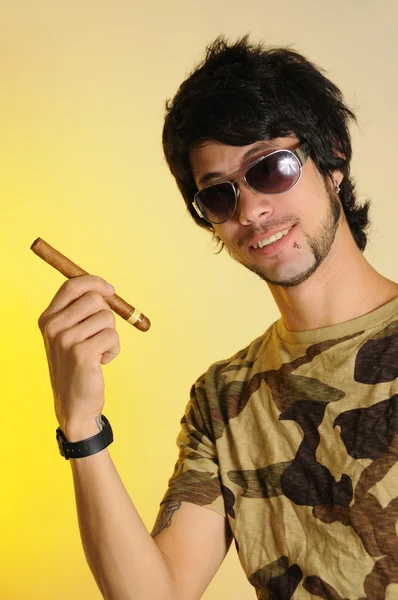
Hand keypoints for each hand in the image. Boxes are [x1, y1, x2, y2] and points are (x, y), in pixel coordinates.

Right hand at [38, 275, 119, 439]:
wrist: (74, 404)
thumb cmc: (78, 366)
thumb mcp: (71, 335)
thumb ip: (82, 312)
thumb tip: (105, 290)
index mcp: (47, 319)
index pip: (71, 286)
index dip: (94, 282)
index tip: (110, 290)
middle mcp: (53, 327)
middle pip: (94, 299)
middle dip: (107, 314)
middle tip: (101, 334)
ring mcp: (65, 340)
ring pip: (107, 318)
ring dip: (111, 334)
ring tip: (100, 351)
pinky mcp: (81, 353)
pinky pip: (112, 336)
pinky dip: (114, 349)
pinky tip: (102, 361)